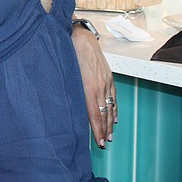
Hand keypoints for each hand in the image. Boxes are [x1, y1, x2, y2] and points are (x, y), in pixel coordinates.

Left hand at [72, 26, 115, 148]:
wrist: (80, 37)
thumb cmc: (69, 54)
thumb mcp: (66, 74)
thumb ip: (70, 91)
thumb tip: (68, 109)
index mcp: (88, 87)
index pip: (95, 114)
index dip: (98, 130)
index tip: (100, 142)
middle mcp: (100, 86)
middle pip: (104, 113)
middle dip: (104, 130)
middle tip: (105, 143)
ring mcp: (106, 82)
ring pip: (110, 107)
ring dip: (110, 123)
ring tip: (110, 136)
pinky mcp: (109, 77)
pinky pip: (114, 97)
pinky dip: (114, 109)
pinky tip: (114, 118)